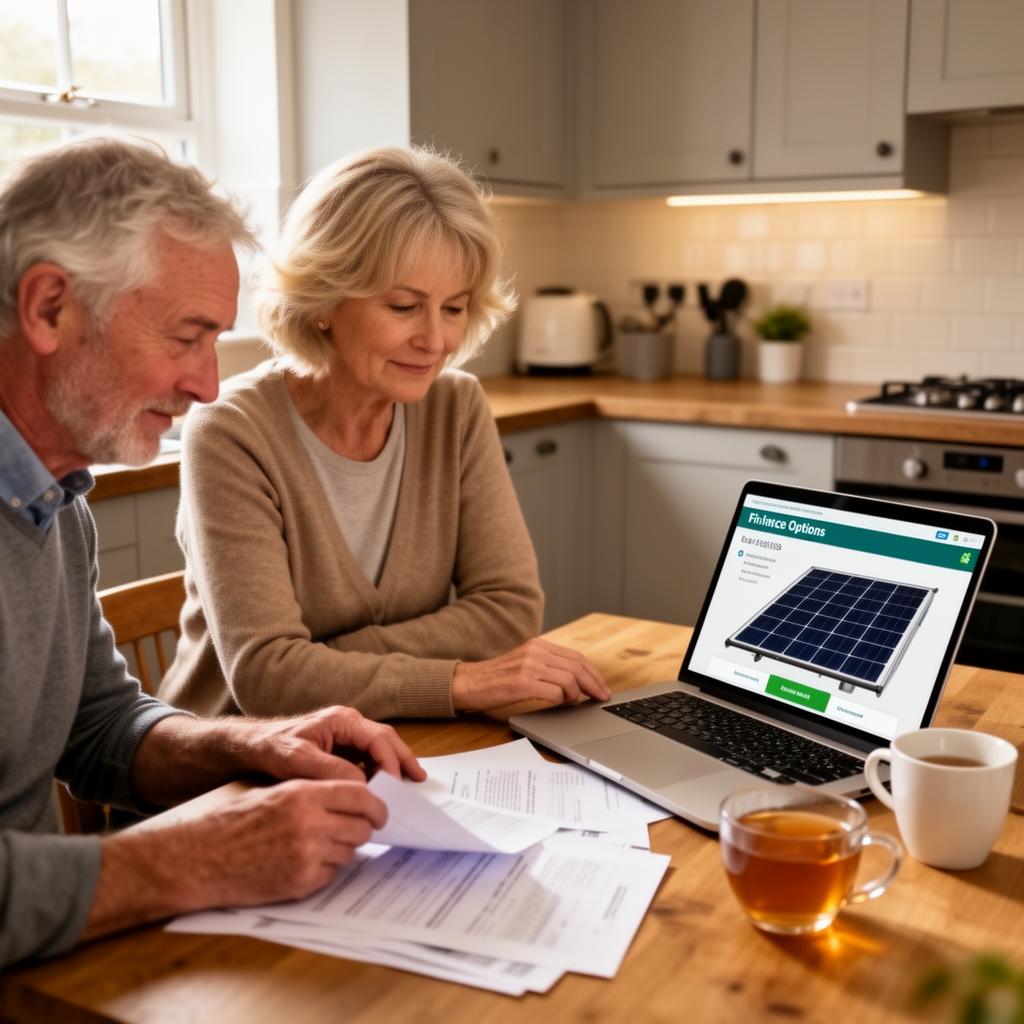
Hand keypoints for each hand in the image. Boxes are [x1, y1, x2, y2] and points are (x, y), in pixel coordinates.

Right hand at [87, 777, 389, 936]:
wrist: (201, 859)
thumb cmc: (235, 822)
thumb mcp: (275, 792)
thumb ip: (314, 793)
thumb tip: (353, 797)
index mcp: (304, 794)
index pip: (361, 797)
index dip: (376, 805)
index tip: (379, 812)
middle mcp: (310, 823)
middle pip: (362, 826)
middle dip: (363, 828)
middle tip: (355, 829)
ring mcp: (307, 856)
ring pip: (350, 851)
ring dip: (343, 848)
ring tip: (320, 845)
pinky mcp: (301, 882)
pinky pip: (332, 874)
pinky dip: (325, 869)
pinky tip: (303, 862)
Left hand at [241, 706, 425, 783]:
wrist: (252, 746)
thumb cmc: (273, 748)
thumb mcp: (298, 759)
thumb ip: (329, 769)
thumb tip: (361, 783)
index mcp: (341, 720)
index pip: (377, 739)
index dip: (389, 762)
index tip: (394, 786)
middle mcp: (348, 723)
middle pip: (385, 739)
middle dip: (403, 759)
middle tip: (419, 779)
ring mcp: (347, 734)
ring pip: (380, 747)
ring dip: (395, 764)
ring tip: (411, 782)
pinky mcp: (343, 747)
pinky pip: (368, 756)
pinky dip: (380, 769)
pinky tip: (386, 785)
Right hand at [451, 637, 609, 711]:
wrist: (469, 683)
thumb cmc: (497, 678)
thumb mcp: (525, 663)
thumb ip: (548, 666)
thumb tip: (576, 681)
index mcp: (539, 645)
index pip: (576, 657)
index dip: (594, 673)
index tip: (602, 687)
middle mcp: (536, 652)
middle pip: (578, 667)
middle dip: (594, 684)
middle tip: (601, 697)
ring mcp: (529, 666)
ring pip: (569, 680)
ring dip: (576, 695)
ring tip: (572, 702)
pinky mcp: (522, 683)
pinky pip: (554, 693)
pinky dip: (562, 701)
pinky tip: (558, 704)